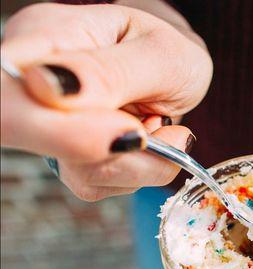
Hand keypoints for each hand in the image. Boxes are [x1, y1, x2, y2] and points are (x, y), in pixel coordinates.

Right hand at [1, 3, 211, 200]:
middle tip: (150, 132)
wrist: (174, 72)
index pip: (14, 92)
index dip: (61, 128)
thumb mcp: (157, 54)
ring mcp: (50, 126)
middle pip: (39, 141)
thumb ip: (108, 72)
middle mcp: (36, 84)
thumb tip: (51, 91)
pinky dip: (138, 171)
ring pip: (81, 172)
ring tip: (157, 123)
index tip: (132, 130)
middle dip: (113, 150)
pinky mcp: (70, 158)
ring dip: (138, 161)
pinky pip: (98, 184)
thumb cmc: (166, 55)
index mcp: (45, 37)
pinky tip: (147, 139)